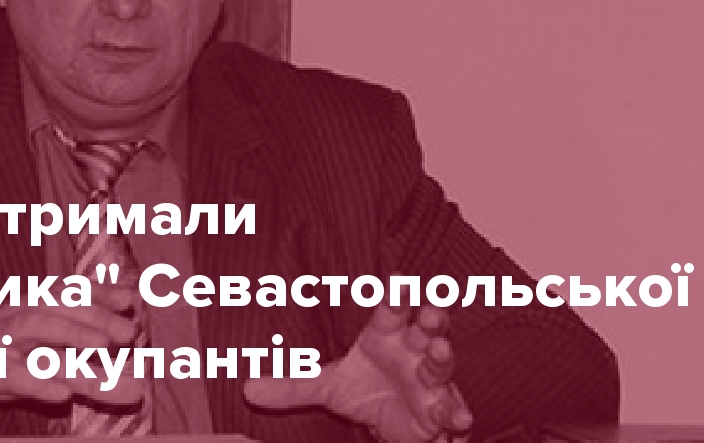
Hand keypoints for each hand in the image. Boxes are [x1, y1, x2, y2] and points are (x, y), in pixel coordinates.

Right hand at [0, 284, 146, 426]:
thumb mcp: (42, 360)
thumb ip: (87, 368)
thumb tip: (136, 383)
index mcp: (32, 306)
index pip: (71, 293)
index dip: (102, 293)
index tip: (133, 299)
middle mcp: (17, 316)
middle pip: (60, 308)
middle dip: (96, 317)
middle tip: (130, 332)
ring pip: (37, 330)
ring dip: (72, 335)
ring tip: (103, 347)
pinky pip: (10, 372)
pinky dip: (36, 380)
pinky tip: (61, 393)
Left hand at [243, 300, 470, 441]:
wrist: (389, 422)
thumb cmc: (364, 388)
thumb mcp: (326, 387)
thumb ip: (292, 386)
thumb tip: (247, 389)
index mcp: (386, 334)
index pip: (390, 308)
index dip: (394, 296)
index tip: (395, 281)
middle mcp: (413, 350)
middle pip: (426, 327)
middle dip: (431, 318)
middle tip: (430, 311)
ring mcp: (429, 380)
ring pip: (442, 364)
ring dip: (444, 357)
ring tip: (441, 351)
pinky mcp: (439, 410)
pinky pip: (451, 410)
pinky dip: (455, 414)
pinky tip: (456, 418)